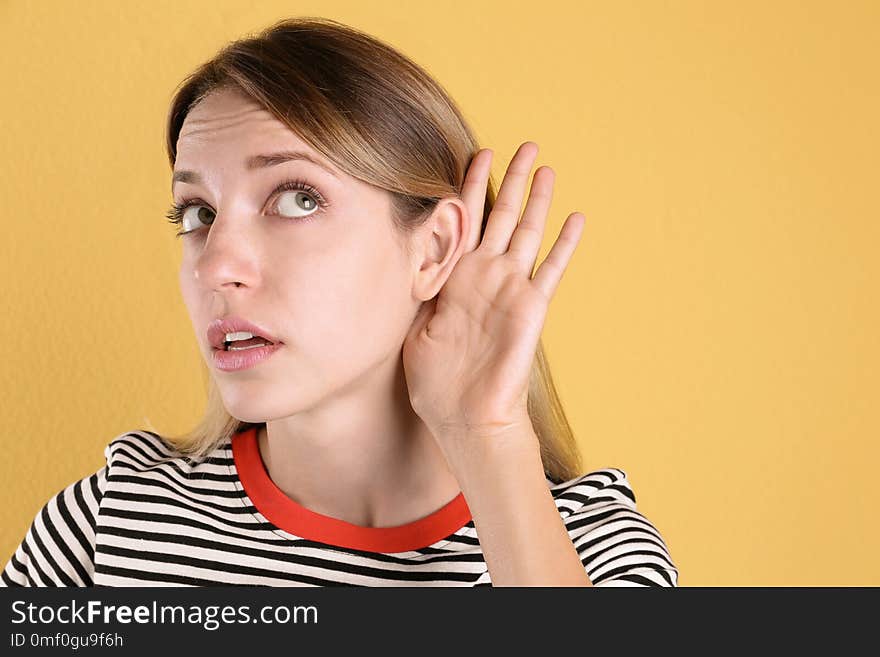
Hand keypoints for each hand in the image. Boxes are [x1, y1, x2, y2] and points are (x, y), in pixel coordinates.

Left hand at [402, 141, 585, 446]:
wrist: (462, 415)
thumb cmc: (435, 378)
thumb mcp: (414, 324)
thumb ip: (418, 286)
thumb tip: (405, 253)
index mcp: (455, 276)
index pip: (465, 220)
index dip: (471, 186)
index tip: (476, 153)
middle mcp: (485, 275)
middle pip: (499, 215)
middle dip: (509, 179)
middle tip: (523, 145)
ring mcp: (510, 289)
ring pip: (526, 232)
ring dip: (536, 200)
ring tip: (545, 166)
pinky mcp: (530, 307)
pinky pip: (550, 269)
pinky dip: (564, 244)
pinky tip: (575, 217)